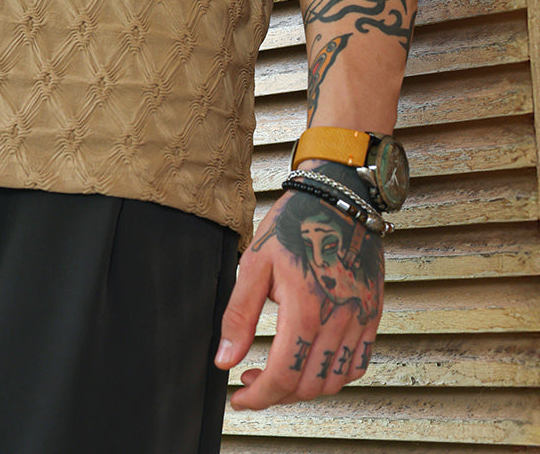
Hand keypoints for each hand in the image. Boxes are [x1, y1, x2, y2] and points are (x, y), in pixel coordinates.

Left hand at [214, 188, 383, 408]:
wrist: (337, 198)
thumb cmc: (295, 224)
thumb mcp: (255, 263)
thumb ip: (239, 316)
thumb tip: (225, 358)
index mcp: (305, 307)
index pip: (283, 375)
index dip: (259, 397)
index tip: (240, 398)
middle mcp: (338, 319)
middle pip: (309, 385)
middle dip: (276, 394)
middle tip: (252, 382)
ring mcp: (360, 319)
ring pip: (336, 381)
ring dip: (305, 388)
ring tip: (280, 373)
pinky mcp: (371, 314)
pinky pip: (358, 363)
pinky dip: (335, 375)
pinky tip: (313, 362)